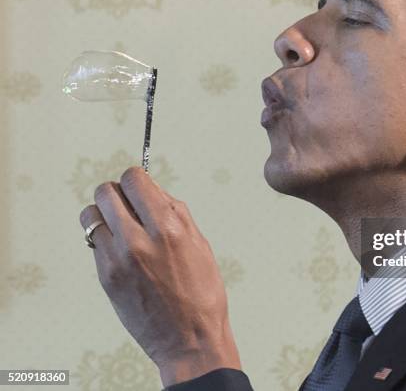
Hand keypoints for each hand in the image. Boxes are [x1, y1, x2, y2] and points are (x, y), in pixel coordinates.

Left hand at [79, 167, 240, 386]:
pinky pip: (94, 242)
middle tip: (130, 206)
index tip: (141, 187)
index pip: (134, 179)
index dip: (137, 179)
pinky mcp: (104, 276)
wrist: (188, 339)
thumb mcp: (200, 245)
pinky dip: (104, 238)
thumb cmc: (201, 294)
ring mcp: (116, 259)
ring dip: (104, 214)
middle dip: (118, 193)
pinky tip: (122, 250)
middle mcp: (138, 240)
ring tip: (121, 227)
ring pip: (91, 214)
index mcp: (168, 228)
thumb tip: (154, 192)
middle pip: (106, 191)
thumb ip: (176, 213)